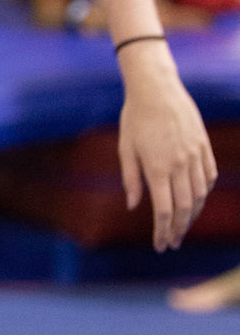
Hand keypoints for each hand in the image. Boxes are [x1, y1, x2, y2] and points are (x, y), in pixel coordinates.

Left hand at [117, 43, 217, 248]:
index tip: (159, 245)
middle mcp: (179, 164)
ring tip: (182, 226)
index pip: (163, 210)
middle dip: (178, 229)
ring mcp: (195, 154)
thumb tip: (133, 206)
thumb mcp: (125, 148)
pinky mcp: (203, 145)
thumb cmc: (135, 118)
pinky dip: (204, 192)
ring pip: (199, 194)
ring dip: (192, 214)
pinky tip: (196, 200)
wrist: (157, 89)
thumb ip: (130, 179)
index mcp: (157, 168)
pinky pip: (209, 175)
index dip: (162, 231)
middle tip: (172, 242)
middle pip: (184, 207)